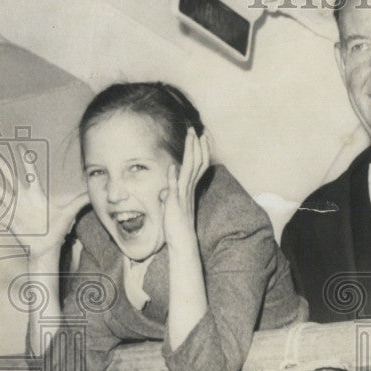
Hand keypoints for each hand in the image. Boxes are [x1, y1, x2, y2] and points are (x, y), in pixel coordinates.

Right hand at [0, 145, 88, 262]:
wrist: (46, 248)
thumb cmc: (58, 229)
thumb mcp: (69, 212)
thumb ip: (80, 201)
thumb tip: (93, 191)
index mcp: (36, 194)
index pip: (30, 172)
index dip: (26, 159)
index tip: (22, 146)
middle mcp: (23, 199)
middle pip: (10, 178)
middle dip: (1, 166)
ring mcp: (14, 208)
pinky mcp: (8, 220)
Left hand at [159, 129, 209, 250]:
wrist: (183, 240)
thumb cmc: (177, 223)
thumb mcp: (173, 202)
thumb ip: (172, 189)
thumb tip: (169, 178)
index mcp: (189, 188)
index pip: (198, 164)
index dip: (200, 149)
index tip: (201, 135)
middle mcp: (189, 189)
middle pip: (197, 163)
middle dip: (197, 145)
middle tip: (196, 130)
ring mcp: (183, 195)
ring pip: (189, 171)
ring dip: (190, 154)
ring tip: (190, 139)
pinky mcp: (175, 205)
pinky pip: (175, 189)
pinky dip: (174, 178)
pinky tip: (172, 168)